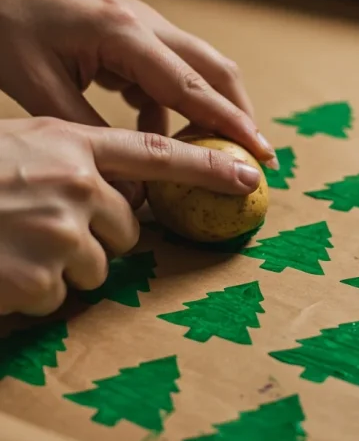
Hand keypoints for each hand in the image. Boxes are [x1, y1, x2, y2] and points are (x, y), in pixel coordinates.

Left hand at [0, 0, 276, 170]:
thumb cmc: (1, 16)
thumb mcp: (37, 85)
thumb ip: (87, 132)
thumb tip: (129, 183)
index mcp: (125, 34)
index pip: (193, 88)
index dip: (231, 125)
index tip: (261, 154)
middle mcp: (142, 24)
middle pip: (212, 69)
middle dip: (239, 112)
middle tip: (256, 155)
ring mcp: (135, 24)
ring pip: (191, 68)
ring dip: (207, 108)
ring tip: (212, 151)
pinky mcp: (121, 31)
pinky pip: (161, 71)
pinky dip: (169, 103)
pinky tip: (157, 130)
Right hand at [0, 116, 261, 315]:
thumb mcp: (16, 147)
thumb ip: (68, 161)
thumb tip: (107, 189)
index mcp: (68, 143)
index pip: (155, 154)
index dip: (208, 167)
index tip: (251, 175)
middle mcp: (74, 183)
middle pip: (126, 227)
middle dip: (96, 236)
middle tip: (43, 230)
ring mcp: (59, 231)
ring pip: (96, 267)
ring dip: (62, 268)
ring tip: (13, 248)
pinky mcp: (40, 277)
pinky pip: (60, 297)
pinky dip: (34, 294)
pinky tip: (3, 272)